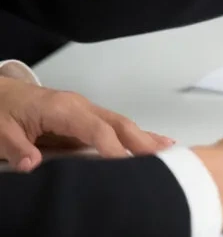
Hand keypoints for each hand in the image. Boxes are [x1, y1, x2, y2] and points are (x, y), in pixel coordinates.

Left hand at [0, 77, 172, 171]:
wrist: (0, 93)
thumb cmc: (2, 109)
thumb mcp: (0, 130)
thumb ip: (16, 147)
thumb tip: (32, 164)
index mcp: (62, 108)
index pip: (96, 129)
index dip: (113, 147)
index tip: (127, 164)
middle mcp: (80, 106)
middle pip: (117, 123)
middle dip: (141, 139)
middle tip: (164, 155)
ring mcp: (84, 110)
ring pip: (120, 123)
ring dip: (143, 136)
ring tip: (169, 149)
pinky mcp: (84, 117)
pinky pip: (112, 125)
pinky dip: (133, 134)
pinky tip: (150, 141)